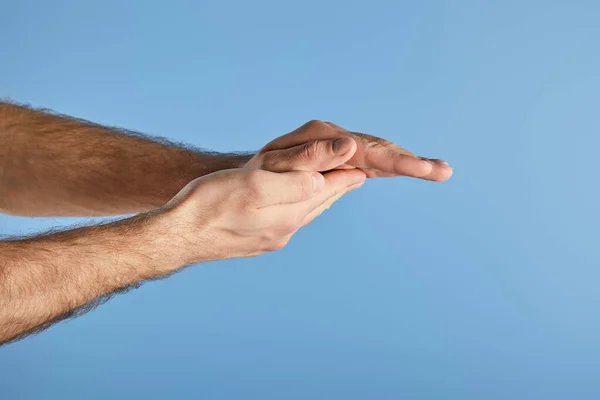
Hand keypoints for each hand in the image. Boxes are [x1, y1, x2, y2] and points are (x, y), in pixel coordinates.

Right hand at [160, 168, 365, 264]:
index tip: (363, 165)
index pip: (326, 190)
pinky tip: (296, 206)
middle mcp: (284, 230)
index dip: (344, 174)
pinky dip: (300, 207)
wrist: (177, 236)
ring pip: (304, 213)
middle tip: (356, 175)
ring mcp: (269, 238)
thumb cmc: (210, 204)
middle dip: (338, 187)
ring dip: (321, 199)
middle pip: (319, 204)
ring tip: (333, 188)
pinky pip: (287, 220)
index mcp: (288, 214)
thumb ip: (292, 183)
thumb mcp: (253, 185)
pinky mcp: (254, 240)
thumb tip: (322, 181)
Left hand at [245, 120, 452, 180]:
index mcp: (324, 139)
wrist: (250, 176)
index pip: (366, 150)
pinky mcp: (342, 162)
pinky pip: (372, 164)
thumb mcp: (278, 165)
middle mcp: (336, 140)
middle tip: (444, 171)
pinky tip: (416, 169)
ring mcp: (341, 150)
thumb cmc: (259, 174)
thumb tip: (350, 146)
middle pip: (380, 150)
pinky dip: (395, 167)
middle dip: (413, 162)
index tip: (420, 168)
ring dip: (411, 163)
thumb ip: (312, 155)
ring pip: (381, 155)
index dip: (395, 160)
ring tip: (442, 171)